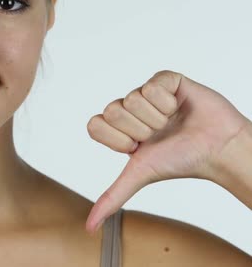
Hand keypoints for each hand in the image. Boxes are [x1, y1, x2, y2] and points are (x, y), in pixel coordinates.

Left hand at [85, 70, 249, 234]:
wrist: (217, 149)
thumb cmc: (180, 161)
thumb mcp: (140, 175)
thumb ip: (112, 197)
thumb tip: (89, 228)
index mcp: (117, 127)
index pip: (94, 125)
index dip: (118, 139)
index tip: (138, 147)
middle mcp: (128, 107)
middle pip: (112, 110)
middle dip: (140, 129)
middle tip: (158, 134)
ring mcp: (145, 92)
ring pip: (132, 98)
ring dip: (156, 117)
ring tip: (171, 122)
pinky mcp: (164, 79)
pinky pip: (152, 85)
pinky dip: (168, 102)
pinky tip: (178, 107)